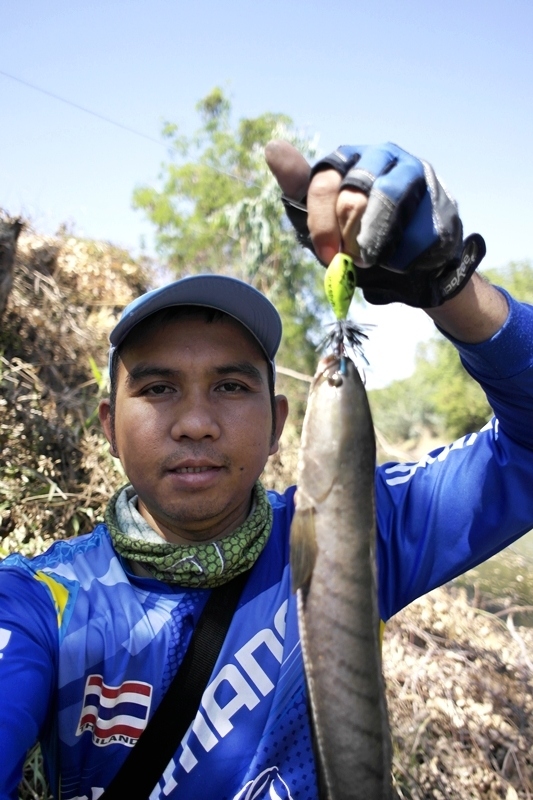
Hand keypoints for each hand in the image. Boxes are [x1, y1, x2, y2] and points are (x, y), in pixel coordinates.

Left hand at [265, 140, 484, 307]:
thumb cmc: (358, 235)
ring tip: (374, 260)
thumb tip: (272, 147)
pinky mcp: (440, 197)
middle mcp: (381, 155)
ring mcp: (414, 171)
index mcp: (346, 158)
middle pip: (353, 193)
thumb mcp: (321, 217)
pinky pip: (417, 228)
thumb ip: (299, 188)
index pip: (324, 182)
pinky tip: (402, 260)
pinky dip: (404, 254)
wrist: (408, 263)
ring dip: (376, 240)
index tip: (326, 254)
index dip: (322, 223)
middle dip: (349, 235)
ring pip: (388, 200)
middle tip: (353, 259)